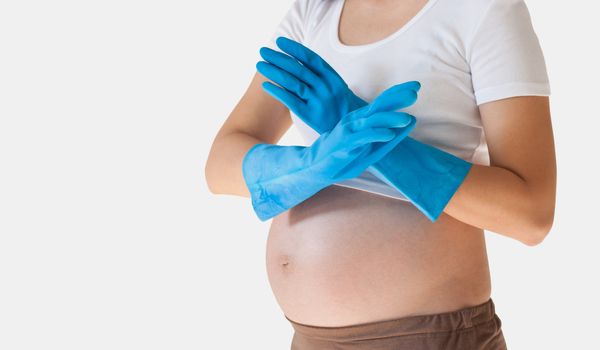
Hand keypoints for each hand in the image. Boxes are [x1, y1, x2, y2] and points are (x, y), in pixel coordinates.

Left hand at [257, 36, 419, 132]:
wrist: (355, 131)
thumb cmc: (342, 108)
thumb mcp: (336, 88)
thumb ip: (320, 77)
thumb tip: (298, 64)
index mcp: (333, 78)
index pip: (311, 58)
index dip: (294, 49)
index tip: (280, 42)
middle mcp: (326, 87)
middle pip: (298, 69)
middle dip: (279, 58)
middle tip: (263, 51)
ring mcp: (319, 101)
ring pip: (293, 82)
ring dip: (274, 71)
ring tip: (259, 64)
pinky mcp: (311, 115)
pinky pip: (291, 100)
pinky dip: (278, 91)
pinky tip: (266, 85)